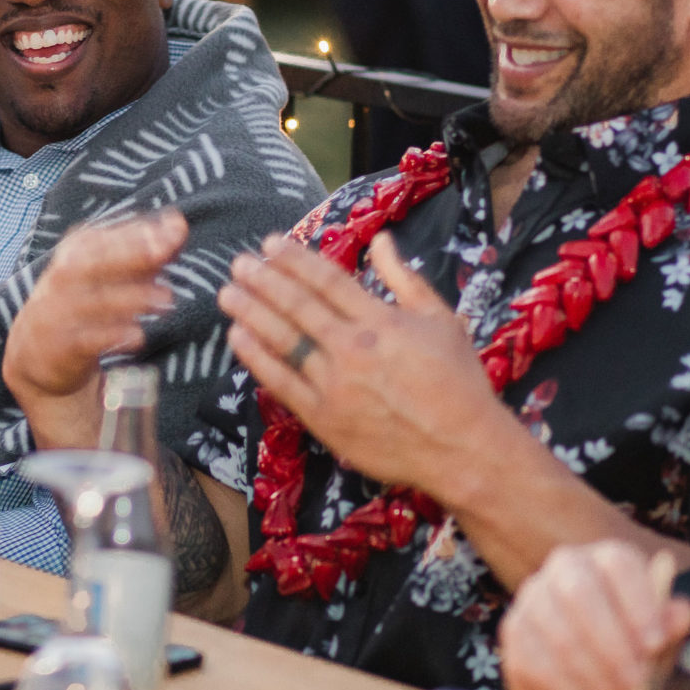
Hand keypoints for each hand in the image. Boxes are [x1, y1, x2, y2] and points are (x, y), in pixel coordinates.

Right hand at [4, 212, 187, 442]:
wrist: (37, 352)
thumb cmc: (83, 302)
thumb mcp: (108, 272)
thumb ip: (144, 251)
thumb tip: (179, 225)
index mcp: (75, 251)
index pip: (107, 237)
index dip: (141, 233)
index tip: (175, 230)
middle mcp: (64, 277)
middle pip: (96, 262)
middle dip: (134, 254)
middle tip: (166, 253)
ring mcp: (60, 312)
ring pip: (96, 301)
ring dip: (133, 298)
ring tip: (165, 300)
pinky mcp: (62, 347)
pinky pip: (88, 339)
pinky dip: (114, 336)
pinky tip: (138, 336)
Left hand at [217, 232, 513, 494]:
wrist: (462, 448)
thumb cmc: (458, 382)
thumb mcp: (442, 320)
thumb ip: (404, 278)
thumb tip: (380, 241)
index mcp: (381, 322)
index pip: (327, 281)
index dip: (295, 259)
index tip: (270, 243)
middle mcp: (353, 349)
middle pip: (298, 307)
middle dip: (263, 281)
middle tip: (239, 263)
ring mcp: (335, 386)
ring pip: (283, 341)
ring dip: (251, 314)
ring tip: (228, 294)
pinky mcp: (324, 419)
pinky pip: (281, 383)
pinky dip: (257, 358)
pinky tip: (238, 338)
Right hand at [499, 540, 689, 689]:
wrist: (586, 663)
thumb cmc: (629, 641)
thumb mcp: (656, 633)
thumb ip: (669, 623)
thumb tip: (681, 613)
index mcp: (604, 559)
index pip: (618, 564)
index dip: (638, 603)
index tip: (655, 644)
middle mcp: (562, 570)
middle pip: (578, 592)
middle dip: (609, 644)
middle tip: (634, 683)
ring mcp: (531, 600)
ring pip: (554, 635)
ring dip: (590, 678)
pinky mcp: (512, 636)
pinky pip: (533, 666)